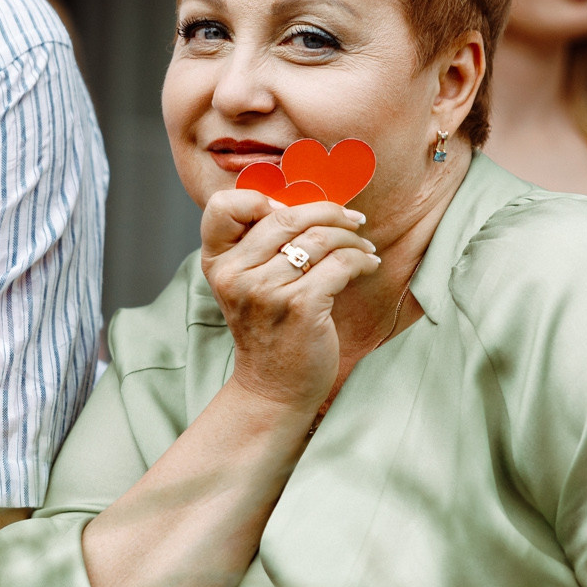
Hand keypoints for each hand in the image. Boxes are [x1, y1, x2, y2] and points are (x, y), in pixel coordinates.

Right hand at [200, 191, 380, 412]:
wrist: (273, 387)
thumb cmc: (267, 329)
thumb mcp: (245, 285)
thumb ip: (258, 246)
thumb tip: (307, 204)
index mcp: (217, 263)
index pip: (223, 205)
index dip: (261, 198)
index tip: (295, 213)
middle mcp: (236, 274)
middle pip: (286, 217)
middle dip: (328, 212)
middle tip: (352, 219)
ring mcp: (266, 291)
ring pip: (320, 239)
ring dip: (351, 239)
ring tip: (363, 247)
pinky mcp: (301, 307)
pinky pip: (341, 264)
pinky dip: (361, 260)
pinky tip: (369, 265)